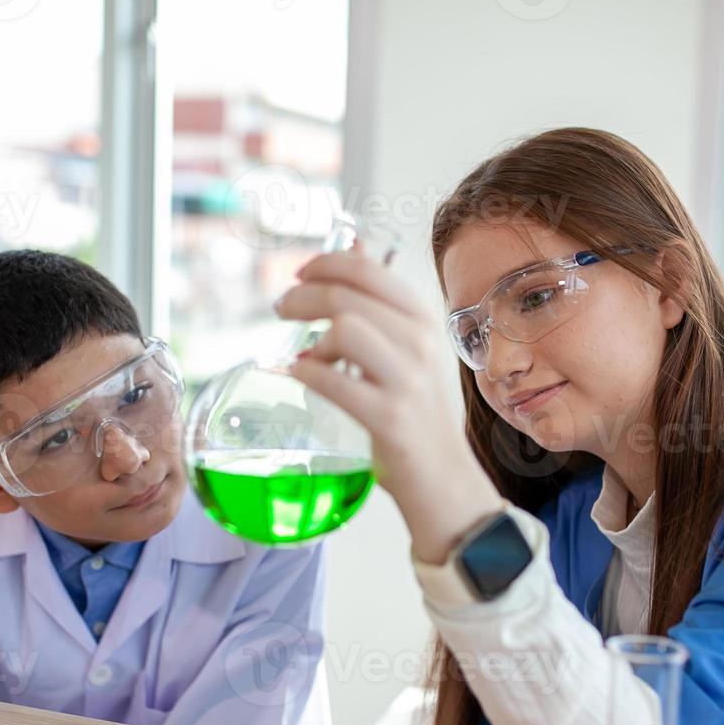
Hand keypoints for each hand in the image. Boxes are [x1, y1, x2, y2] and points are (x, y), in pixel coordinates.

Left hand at [275, 251, 504, 563]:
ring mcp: (407, 380)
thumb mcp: (406, 349)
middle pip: (347, 295)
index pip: (368, 269)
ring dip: (311, 338)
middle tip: (280, 308)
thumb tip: (351, 247)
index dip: (324, 263)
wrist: (442, 476)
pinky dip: (307, 374)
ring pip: (345, 329)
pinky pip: (335, 382)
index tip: (298, 274)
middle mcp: (420, 342)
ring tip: (304, 354)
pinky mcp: (390, 417)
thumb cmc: (416, 411)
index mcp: (422, 319)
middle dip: (301, 297)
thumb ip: (379, 305)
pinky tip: (298, 375)